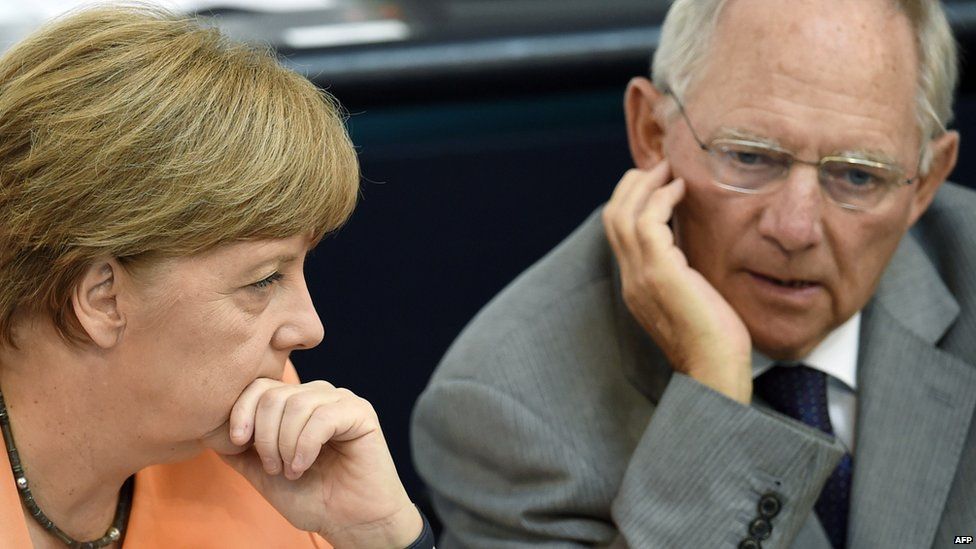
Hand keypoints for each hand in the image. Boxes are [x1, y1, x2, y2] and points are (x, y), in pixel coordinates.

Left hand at [217, 379, 422, 548]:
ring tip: (291, 470)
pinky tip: (303, 466)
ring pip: (296, 404)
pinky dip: (305, 446)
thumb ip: (240, 451)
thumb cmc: (313, 499)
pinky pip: (322, 417)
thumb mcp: (263, 473)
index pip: (259, 386)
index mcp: (296, 404)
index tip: (238, 443)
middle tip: (273, 467)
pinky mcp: (360, 413)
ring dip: (285, 444)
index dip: (241, 411)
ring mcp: (341, 401)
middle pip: (274, 395)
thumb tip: (209, 430)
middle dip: (264, 437)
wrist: (351, 523)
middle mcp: (318, 395)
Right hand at [602, 162, 752, 402]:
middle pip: (612, 217)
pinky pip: (648, 221)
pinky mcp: (660, 272)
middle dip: (632, 185)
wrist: (715, 370)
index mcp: (635, 286)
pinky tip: (682, 190)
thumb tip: (693, 243)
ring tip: (669, 170)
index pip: (617, 232)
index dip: (632, 201)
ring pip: (623, 213)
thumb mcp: (692, 298)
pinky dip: (662, 198)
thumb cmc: (714, 341)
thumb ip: (683, 272)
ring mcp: (641, 275)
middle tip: (660, 167)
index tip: (658, 183)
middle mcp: (630, 278)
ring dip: (646, 185)